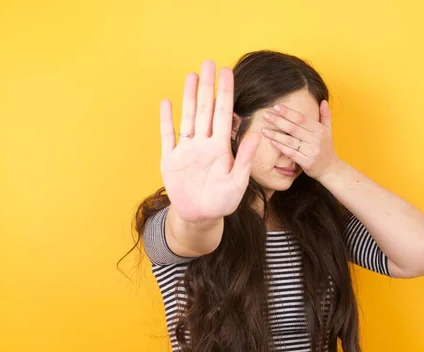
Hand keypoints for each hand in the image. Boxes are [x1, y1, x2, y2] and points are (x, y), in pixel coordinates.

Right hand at [159, 61, 260, 222]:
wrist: (201, 216)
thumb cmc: (222, 201)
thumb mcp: (237, 182)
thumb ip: (244, 158)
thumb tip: (256, 134)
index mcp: (220, 148)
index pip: (223, 114)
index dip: (225, 93)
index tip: (227, 72)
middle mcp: (203, 144)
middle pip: (205, 109)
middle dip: (207, 86)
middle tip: (209, 63)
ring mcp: (186, 150)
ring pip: (188, 117)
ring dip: (189, 97)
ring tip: (191, 75)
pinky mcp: (171, 159)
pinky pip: (168, 136)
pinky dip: (166, 120)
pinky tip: (167, 102)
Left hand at [260, 100, 341, 179]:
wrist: (331, 169)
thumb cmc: (326, 148)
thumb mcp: (328, 131)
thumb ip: (325, 116)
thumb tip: (323, 101)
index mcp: (319, 130)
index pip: (301, 119)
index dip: (288, 112)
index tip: (276, 107)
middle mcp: (316, 140)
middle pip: (294, 128)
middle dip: (278, 121)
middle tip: (265, 115)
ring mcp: (311, 152)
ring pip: (290, 141)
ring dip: (276, 135)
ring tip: (263, 130)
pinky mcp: (307, 163)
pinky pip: (291, 153)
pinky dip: (281, 147)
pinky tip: (272, 143)